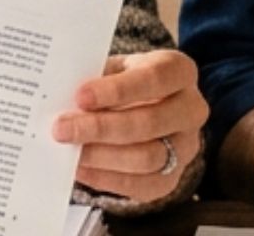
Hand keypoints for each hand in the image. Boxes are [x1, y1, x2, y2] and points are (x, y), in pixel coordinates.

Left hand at [52, 49, 207, 202]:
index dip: (118, 89)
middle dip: (101, 127)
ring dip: (101, 156)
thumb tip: (63, 100)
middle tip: (62, 128)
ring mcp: (185, 147)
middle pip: (149, 122)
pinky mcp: (171, 178)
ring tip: (69, 150)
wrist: (145, 107)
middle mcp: (191, 109)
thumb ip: (96, 81)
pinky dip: (105, 178)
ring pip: (146, 158)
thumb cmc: (125, 84)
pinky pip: (139, 185)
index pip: (155, 78)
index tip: (81, 96)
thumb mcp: (115, 69)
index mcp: (179, 71)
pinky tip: (80, 168)